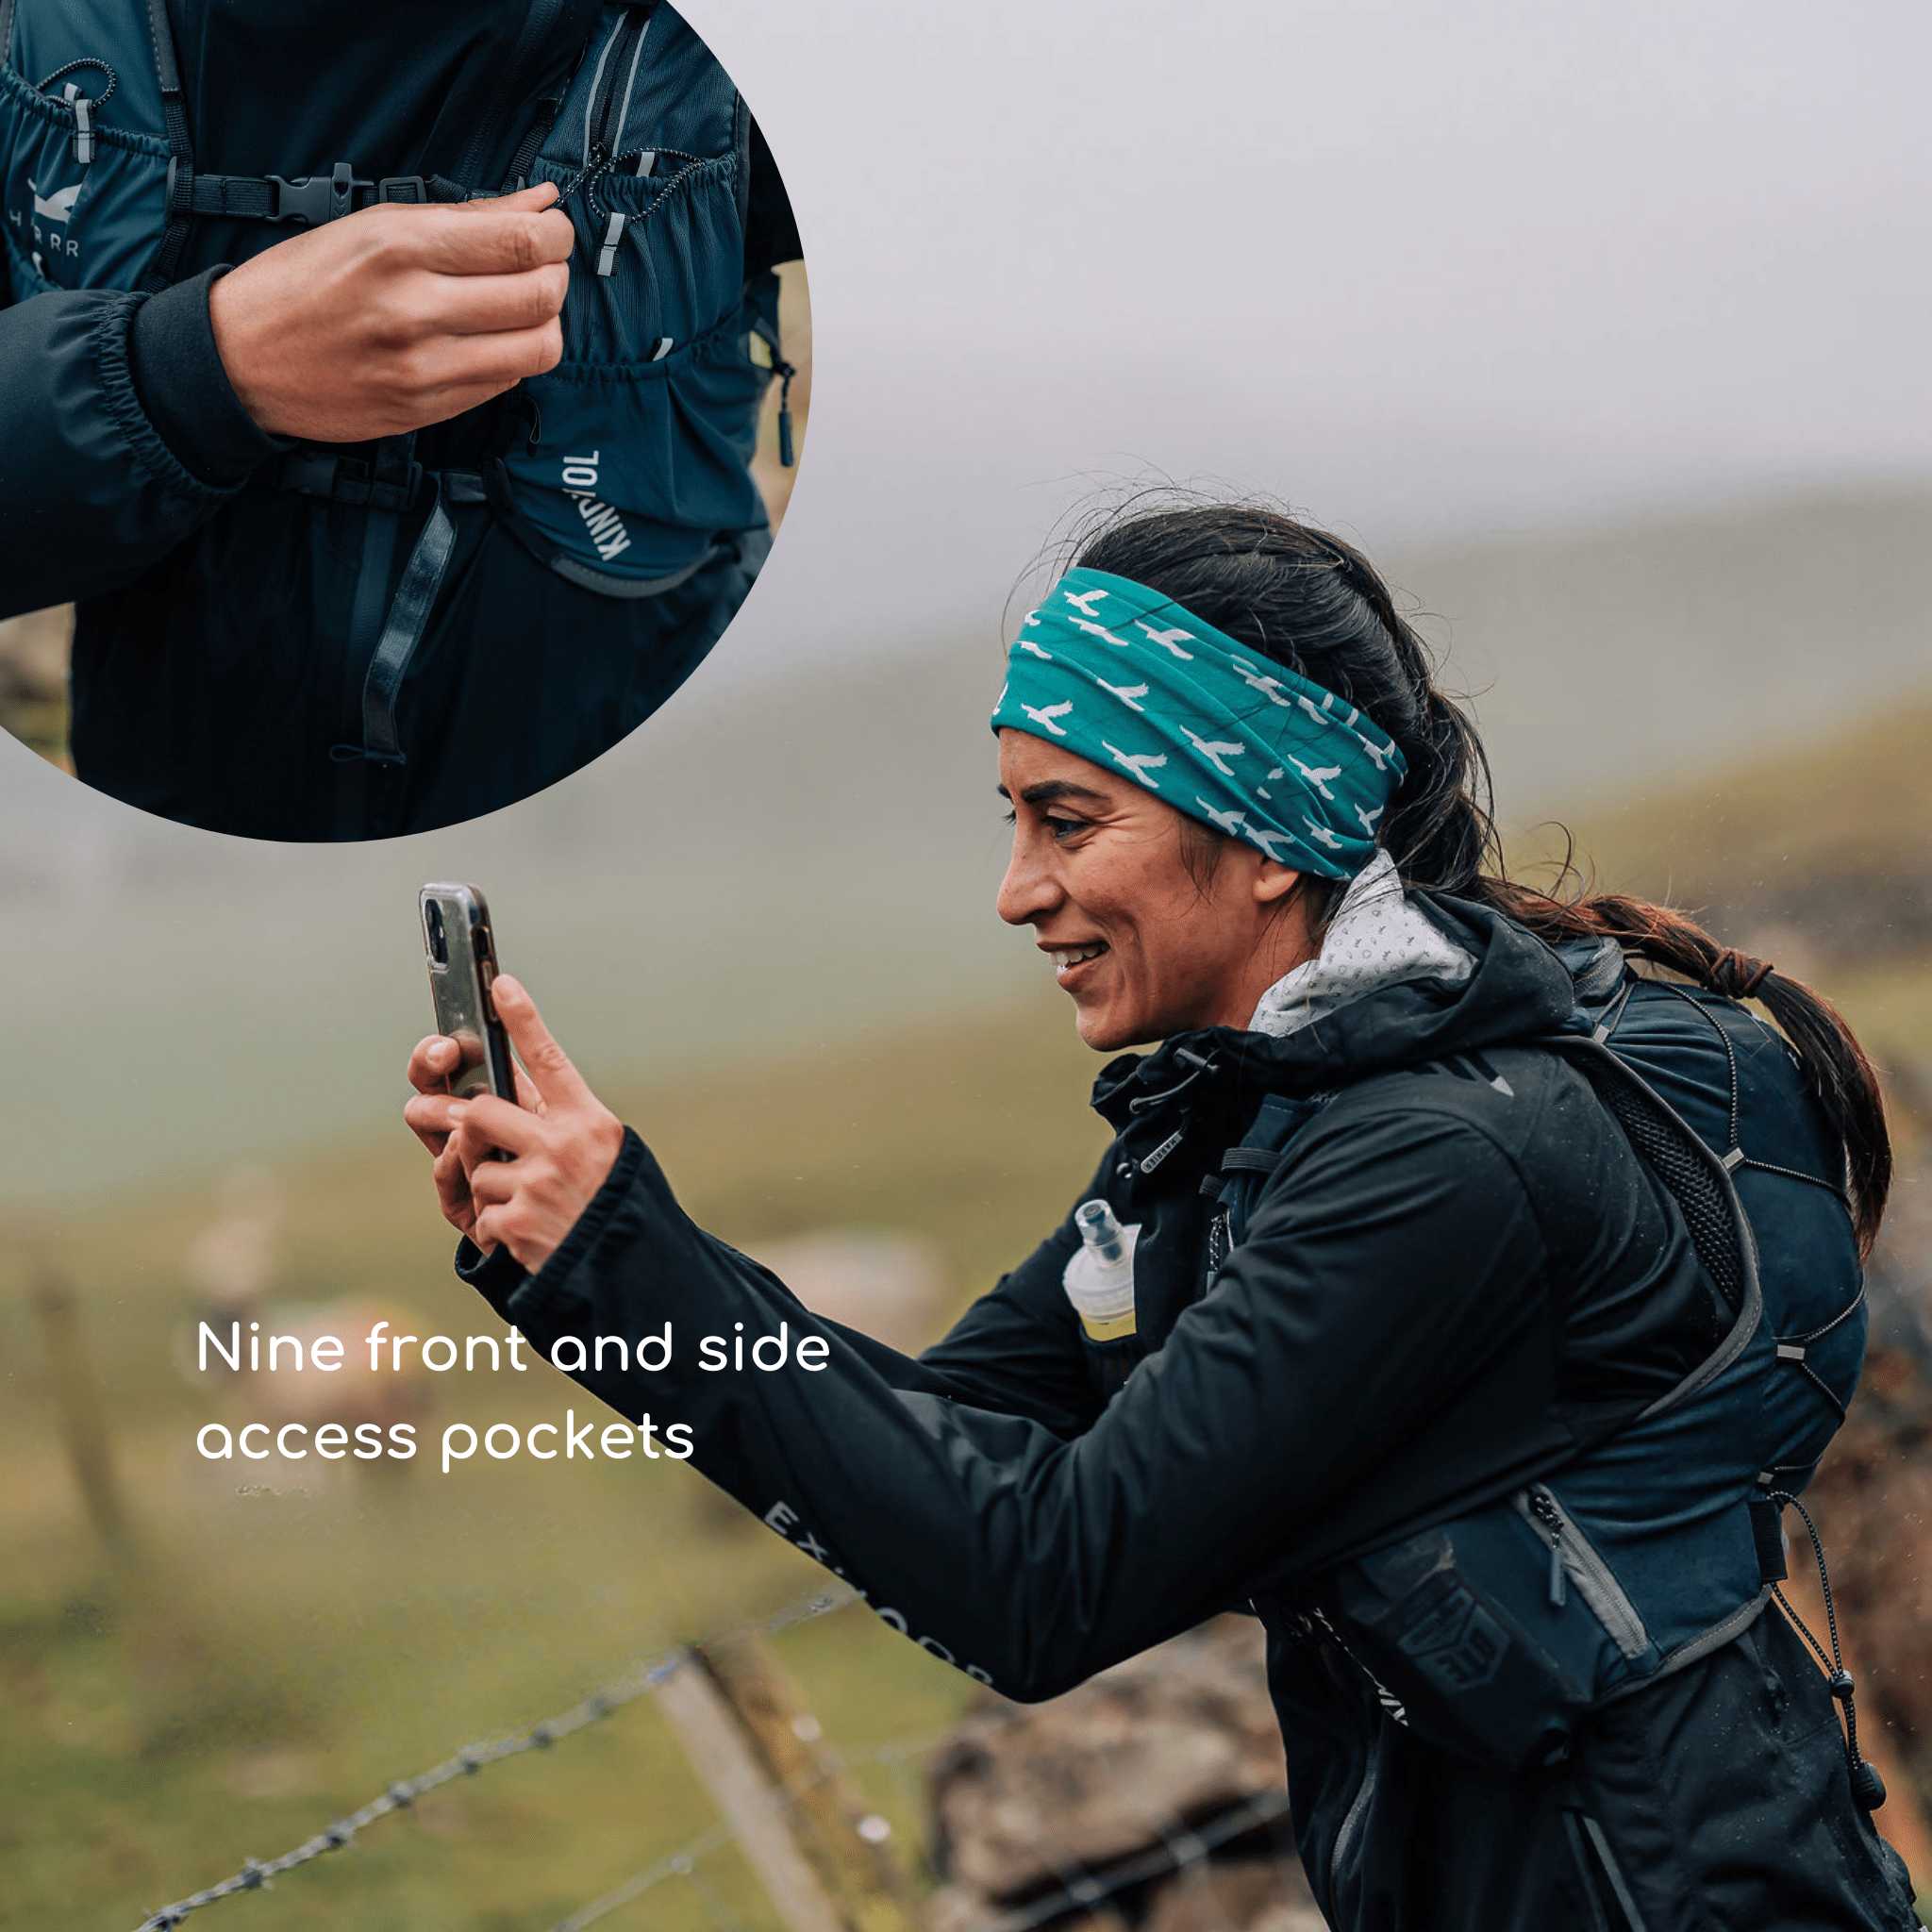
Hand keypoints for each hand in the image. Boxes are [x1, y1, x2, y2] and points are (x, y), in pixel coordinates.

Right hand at [208, 183, 573, 441]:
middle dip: (556, 277)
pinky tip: (485, 340)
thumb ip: (467, 217)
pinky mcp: (427, 408)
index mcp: (400, 248)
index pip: (521, 242)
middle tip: (540, 269)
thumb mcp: (375, 226)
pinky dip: (512, 357)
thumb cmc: (306, 281)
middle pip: (541, 296)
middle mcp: (416, 308)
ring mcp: (424, 366)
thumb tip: (539, 203)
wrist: (241, 358)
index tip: (552, 232)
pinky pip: (506, 383)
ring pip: (538, 348)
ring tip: (518, 308)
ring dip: (544, 324)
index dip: (556, 236)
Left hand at [404, 976, 623, 1271]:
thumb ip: (561, 1123)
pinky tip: (529, 1235)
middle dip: (457, 1121)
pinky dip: (498, 1226)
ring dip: (491, 1188)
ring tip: (528, 1205)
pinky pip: (482, 1213)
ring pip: (478, 1169)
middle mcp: (564, 1145)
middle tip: (443, 1120)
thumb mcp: (605, 1153)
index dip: (524, 1019)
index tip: (501, 984)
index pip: (550, 1060)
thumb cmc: (615, 1205)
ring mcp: (538, 1184)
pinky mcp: (517, 1222)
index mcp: (590, 1122)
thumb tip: (506, 1094)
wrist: (632, 1271)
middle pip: (482, 1113)